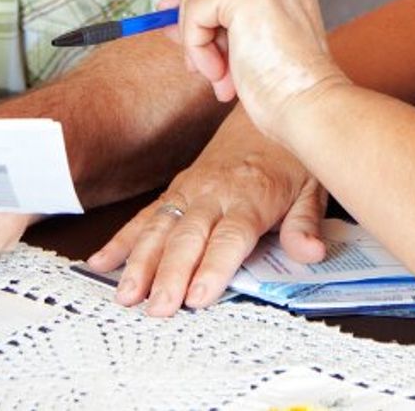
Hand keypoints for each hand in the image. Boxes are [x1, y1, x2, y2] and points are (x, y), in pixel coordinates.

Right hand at [85, 109, 326, 315]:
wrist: (268, 107)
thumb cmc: (289, 153)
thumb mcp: (312, 185)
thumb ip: (305, 222)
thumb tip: (311, 252)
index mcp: (250, 196)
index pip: (229, 238)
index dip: (213, 267)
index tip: (198, 296)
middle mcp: (214, 193)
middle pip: (188, 238)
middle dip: (169, 275)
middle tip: (157, 308)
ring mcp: (189, 190)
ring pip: (159, 229)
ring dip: (139, 262)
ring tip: (125, 294)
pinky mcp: (175, 189)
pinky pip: (145, 215)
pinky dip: (122, 239)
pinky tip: (101, 262)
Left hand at [178, 0, 348, 143]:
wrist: (311, 107)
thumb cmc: (286, 91)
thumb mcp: (252, 48)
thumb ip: (224, 29)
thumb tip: (173, 22)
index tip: (178, 28)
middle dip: (185, 6)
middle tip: (174, 41)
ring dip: (194, 36)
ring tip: (214, 74)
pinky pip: (196, 11)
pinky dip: (196, 46)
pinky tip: (218, 74)